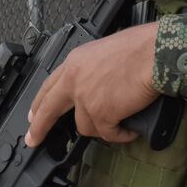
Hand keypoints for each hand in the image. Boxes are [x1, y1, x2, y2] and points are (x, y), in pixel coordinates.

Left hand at [25, 22, 160, 146]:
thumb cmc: (140, 47)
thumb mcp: (103, 51)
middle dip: (39, 127)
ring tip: (119, 125)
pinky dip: (120, 135)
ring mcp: (85, 98)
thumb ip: (92, 70)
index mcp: (74, 62)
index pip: (49, 86)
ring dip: (103, 128)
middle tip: (33, 139)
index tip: (33, 114)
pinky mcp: (101, 114)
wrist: (153, 53)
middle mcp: (74, 80)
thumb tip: (97, 87)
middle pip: (49, 109)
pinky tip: (128, 132)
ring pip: (85, 126)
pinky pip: (108, 134)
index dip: (40, 102)